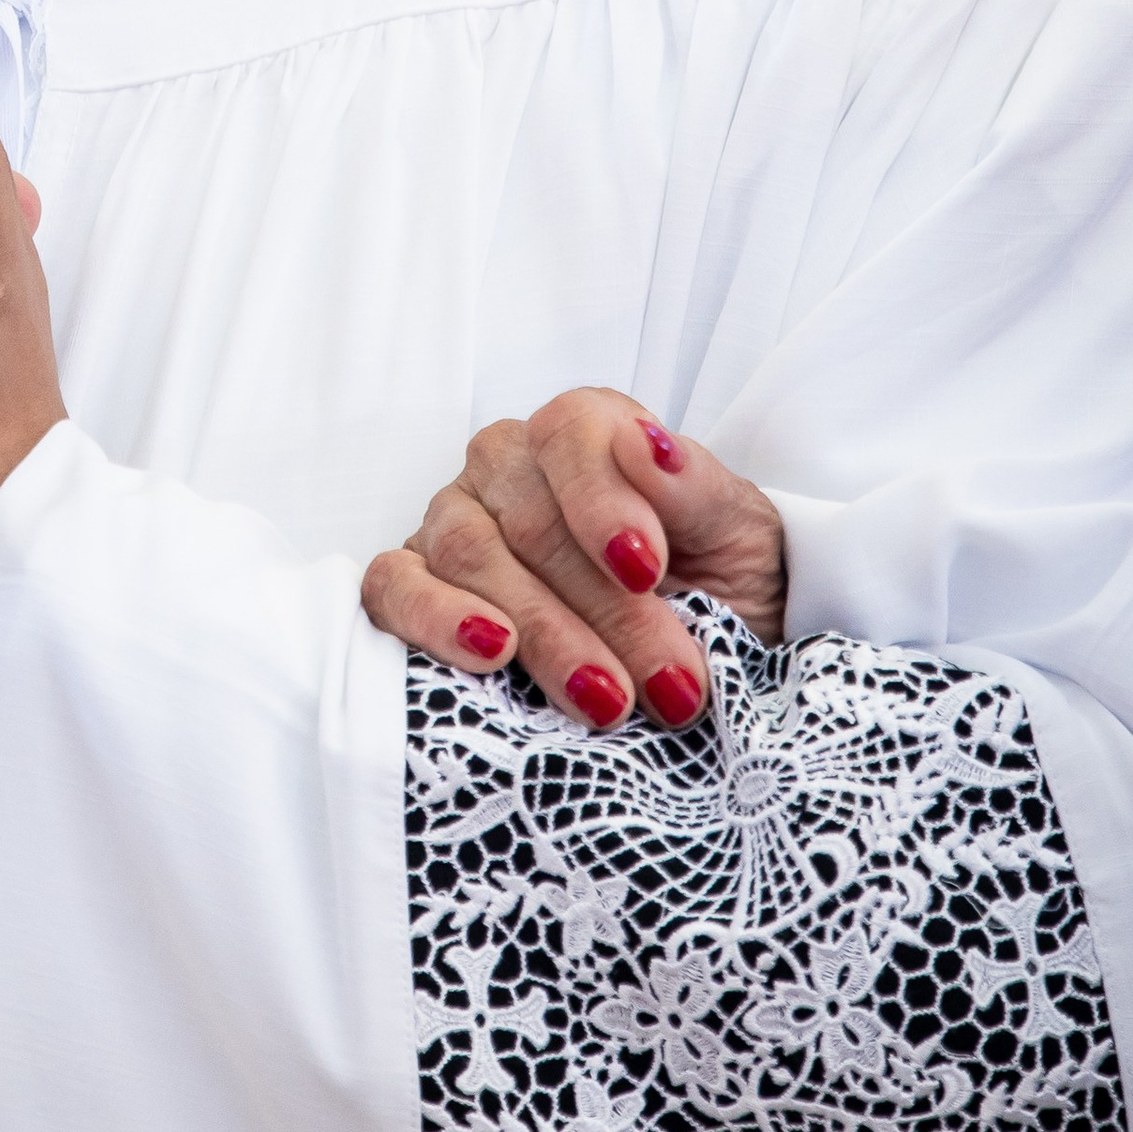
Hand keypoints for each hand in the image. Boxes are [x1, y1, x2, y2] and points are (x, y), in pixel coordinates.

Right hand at [362, 387, 786, 729]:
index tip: (647, 569)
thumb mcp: (740, 539)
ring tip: (605, 701)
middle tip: (670, 684)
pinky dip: (431, 619)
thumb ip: (695, 489)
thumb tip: (647, 443)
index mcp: (586, 431)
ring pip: (470, 557)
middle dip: (607, 611)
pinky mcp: (412, 583)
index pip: (571, 436)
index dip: (604, 502)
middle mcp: (509, 464)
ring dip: (544, 634)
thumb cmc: (721, 586)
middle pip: (532, 520)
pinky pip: (393, 586)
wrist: (704, 662)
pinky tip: (488, 657)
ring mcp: (453, 522)